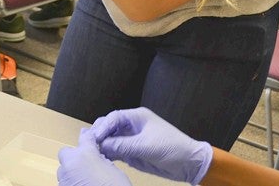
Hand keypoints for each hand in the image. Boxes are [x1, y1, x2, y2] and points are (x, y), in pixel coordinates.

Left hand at [57, 128, 131, 185]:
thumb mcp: (112, 169)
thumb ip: (101, 158)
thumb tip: (96, 156)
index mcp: (85, 154)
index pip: (85, 138)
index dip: (87, 137)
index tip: (87, 137)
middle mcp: (70, 164)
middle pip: (66, 153)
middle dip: (73, 157)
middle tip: (86, 164)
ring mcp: (64, 179)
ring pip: (63, 170)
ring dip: (71, 171)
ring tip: (86, 179)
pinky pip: (64, 183)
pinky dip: (71, 183)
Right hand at [90, 108, 211, 185]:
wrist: (188, 163)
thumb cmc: (173, 148)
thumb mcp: (146, 146)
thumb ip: (123, 145)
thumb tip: (103, 145)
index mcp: (137, 117)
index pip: (114, 117)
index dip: (103, 127)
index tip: (95, 137)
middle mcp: (133, 126)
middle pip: (109, 127)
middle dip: (100, 134)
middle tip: (91, 145)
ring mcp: (132, 139)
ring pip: (111, 139)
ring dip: (103, 145)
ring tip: (94, 153)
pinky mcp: (133, 152)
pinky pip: (116, 151)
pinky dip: (109, 154)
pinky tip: (103, 159)